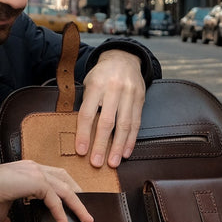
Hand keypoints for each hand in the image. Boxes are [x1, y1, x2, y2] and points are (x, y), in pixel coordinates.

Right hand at [0, 160, 93, 221]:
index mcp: (28, 171)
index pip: (54, 177)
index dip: (67, 188)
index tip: (76, 202)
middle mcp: (34, 168)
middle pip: (65, 180)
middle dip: (78, 196)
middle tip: (87, 212)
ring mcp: (36, 172)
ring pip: (65, 189)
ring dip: (78, 206)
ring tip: (86, 220)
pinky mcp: (35, 181)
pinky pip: (54, 199)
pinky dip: (62, 214)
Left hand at [74, 49, 145, 167]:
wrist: (124, 58)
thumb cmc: (101, 75)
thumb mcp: (88, 83)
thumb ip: (86, 104)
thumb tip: (81, 133)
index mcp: (96, 85)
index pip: (88, 113)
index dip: (84, 134)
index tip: (81, 151)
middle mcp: (114, 89)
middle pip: (107, 122)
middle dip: (102, 145)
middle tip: (97, 163)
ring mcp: (129, 95)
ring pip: (124, 125)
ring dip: (118, 146)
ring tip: (113, 162)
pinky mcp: (140, 100)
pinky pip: (136, 123)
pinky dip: (131, 139)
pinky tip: (126, 152)